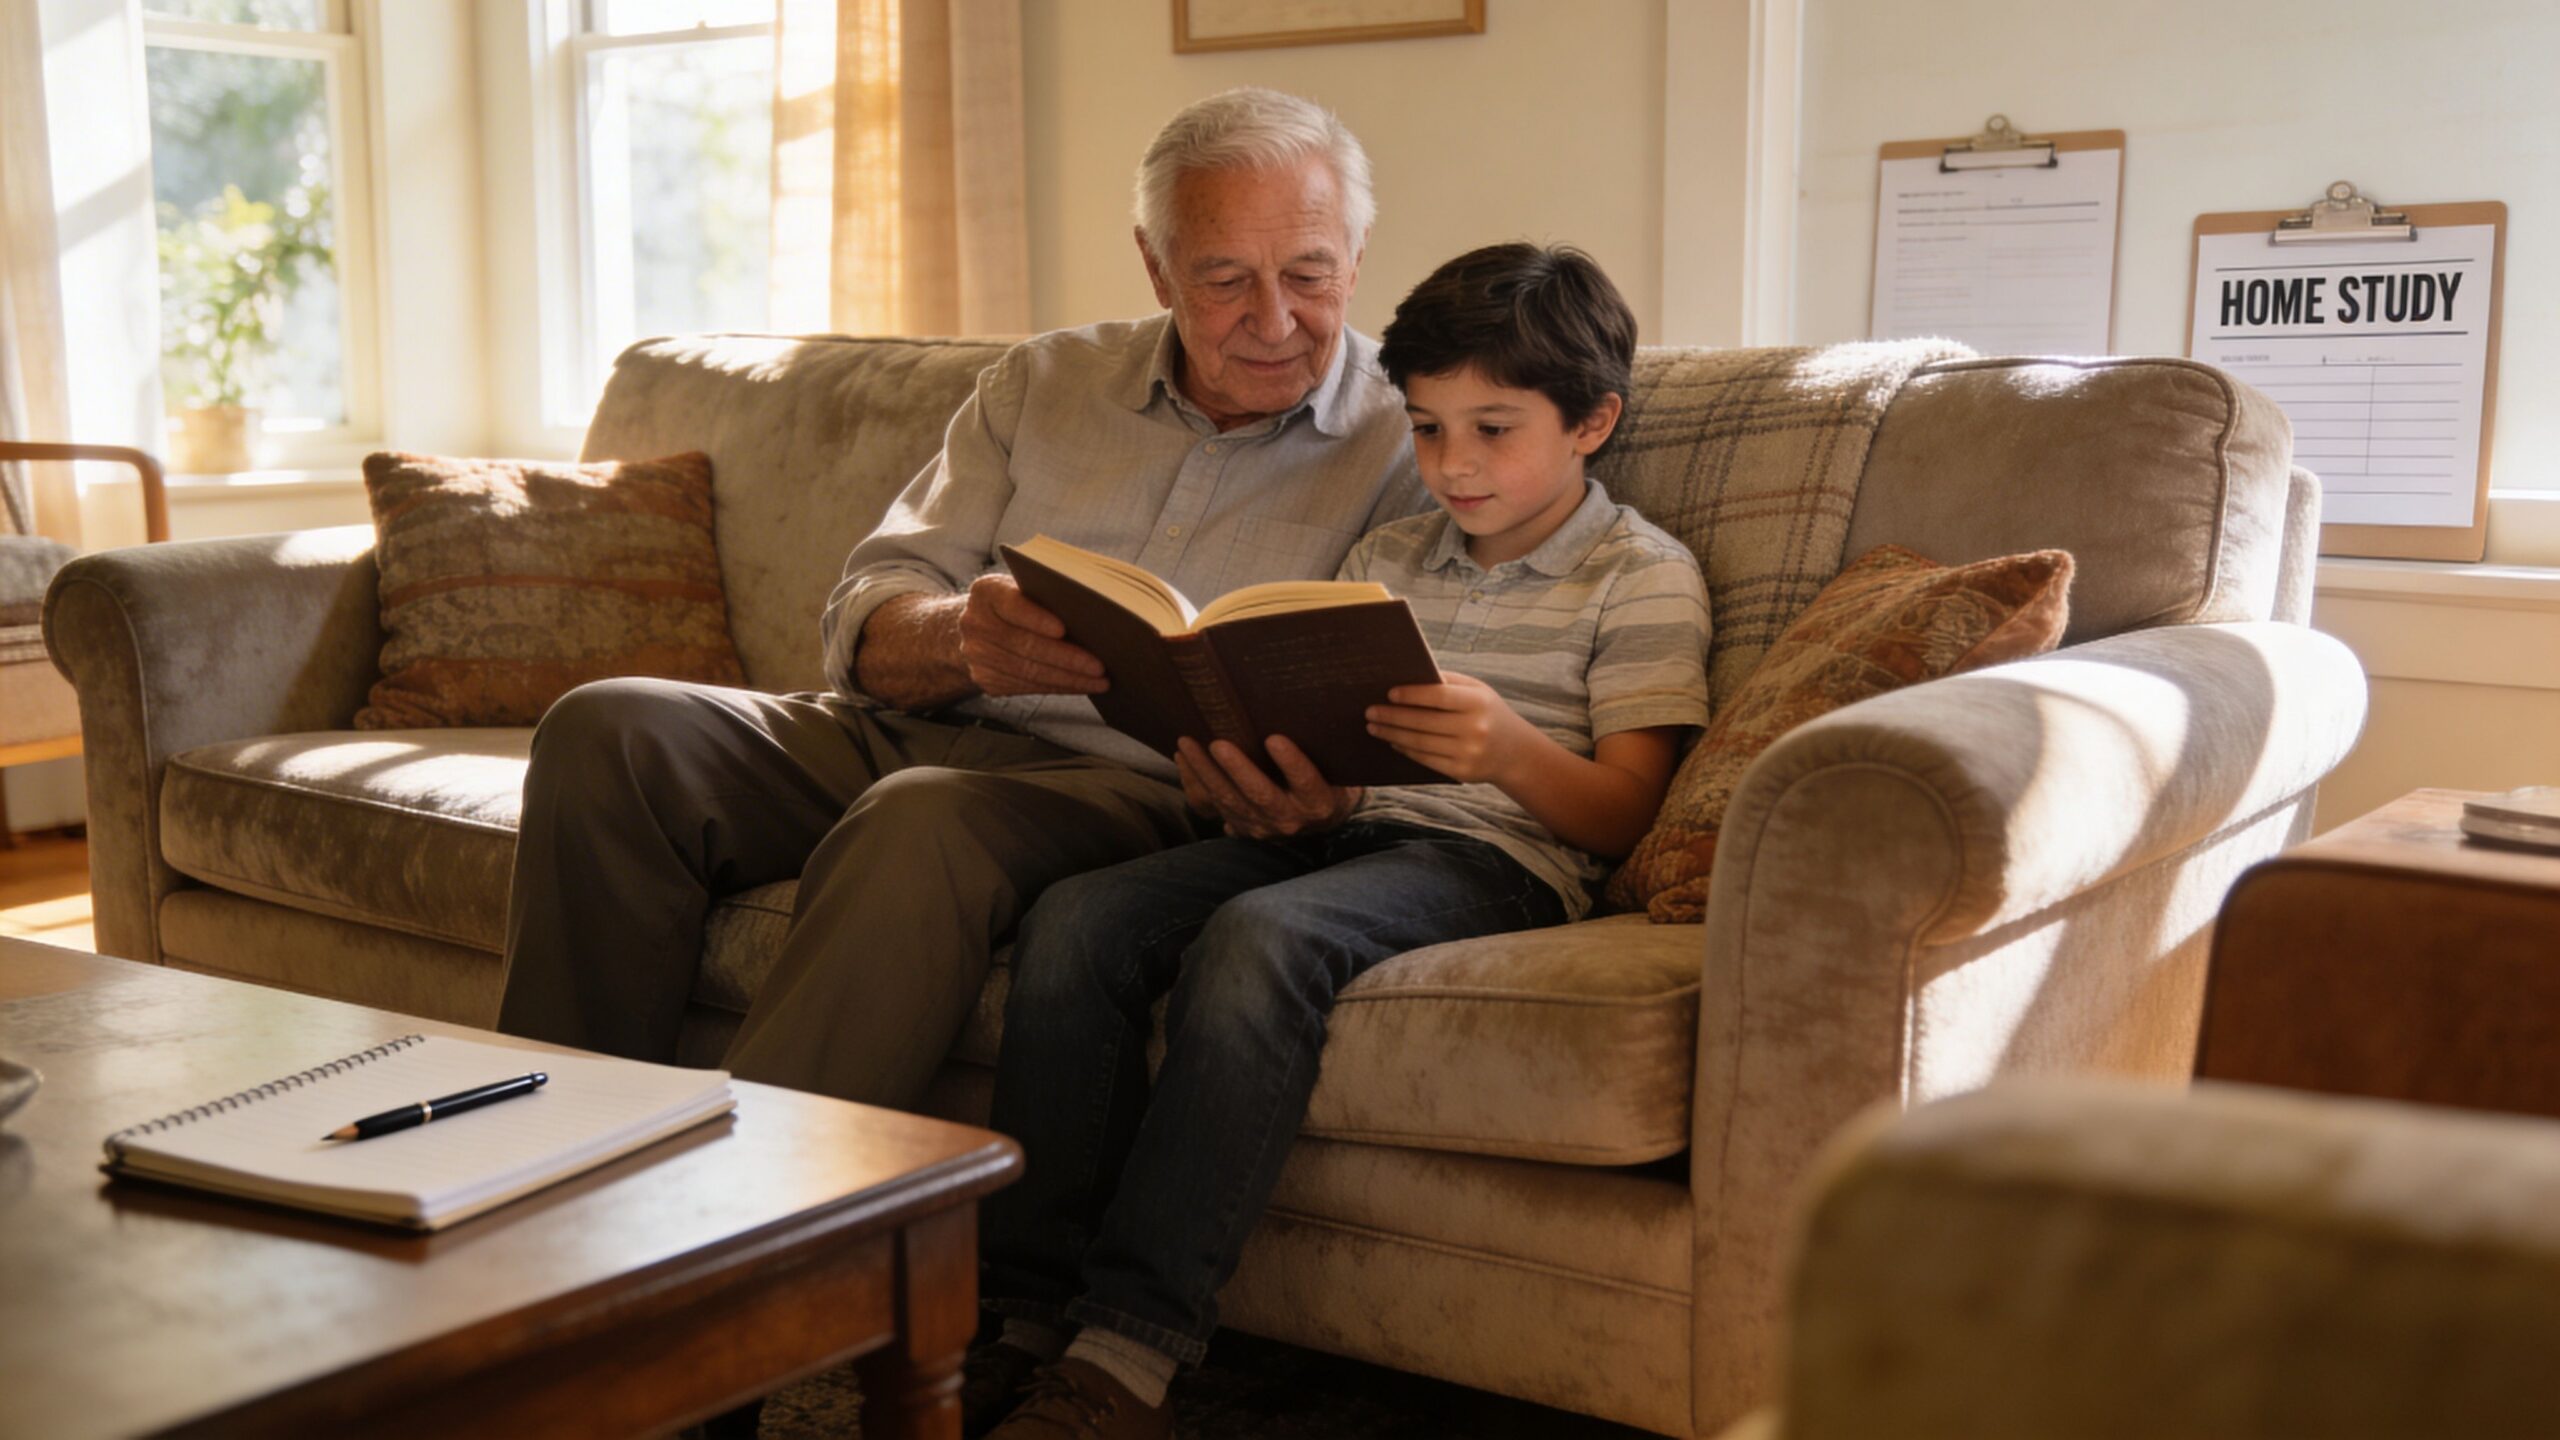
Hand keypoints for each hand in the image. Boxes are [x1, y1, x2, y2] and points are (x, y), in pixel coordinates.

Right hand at [956, 575, 1106, 696]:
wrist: (981, 625)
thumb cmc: (1019, 602)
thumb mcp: (1025, 588)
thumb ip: (1047, 594)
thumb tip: (1093, 613)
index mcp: (986, 592)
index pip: (1012, 605)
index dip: (1037, 618)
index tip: (1063, 629)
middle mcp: (974, 623)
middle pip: (1024, 645)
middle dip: (1066, 658)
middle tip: (1099, 666)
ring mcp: (977, 655)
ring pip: (1028, 671)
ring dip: (1068, 679)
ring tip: (1099, 681)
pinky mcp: (985, 679)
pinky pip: (1026, 687)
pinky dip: (1058, 687)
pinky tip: (1081, 685)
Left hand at [1176, 735, 1361, 839]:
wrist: (1321, 817)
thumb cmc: (1329, 777)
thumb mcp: (1336, 767)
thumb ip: (1323, 748)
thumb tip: (1307, 710)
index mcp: (1318, 802)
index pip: (1306, 782)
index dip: (1291, 763)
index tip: (1275, 739)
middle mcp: (1290, 819)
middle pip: (1260, 795)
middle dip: (1236, 768)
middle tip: (1217, 743)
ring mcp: (1262, 827)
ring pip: (1229, 801)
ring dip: (1205, 772)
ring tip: (1188, 743)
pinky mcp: (1241, 827)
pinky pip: (1212, 807)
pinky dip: (1195, 782)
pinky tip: (1183, 758)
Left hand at [1364, 672, 1536, 784]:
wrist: (1515, 752)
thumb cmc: (1487, 712)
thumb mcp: (1477, 691)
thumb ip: (1447, 682)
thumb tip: (1407, 677)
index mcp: (1478, 703)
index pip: (1439, 696)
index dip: (1412, 695)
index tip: (1388, 693)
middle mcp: (1475, 729)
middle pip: (1424, 722)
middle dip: (1392, 716)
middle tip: (1369, 711)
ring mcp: (1468, 753)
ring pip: (1420, 742)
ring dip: (1392, 734)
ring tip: (1373, 726)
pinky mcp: (1461, 772)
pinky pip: (1426, 759)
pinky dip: (1405, 749)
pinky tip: (1392, 740)